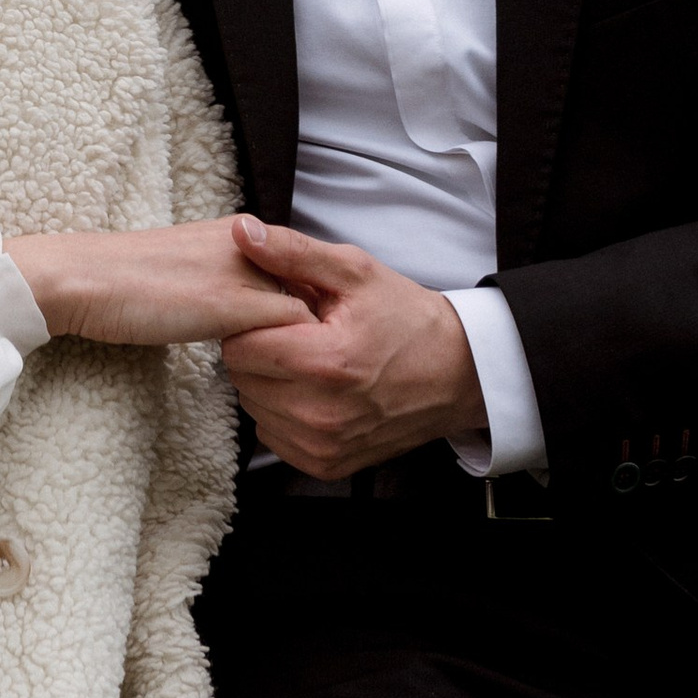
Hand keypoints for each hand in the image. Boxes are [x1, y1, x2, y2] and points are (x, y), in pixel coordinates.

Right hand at [4, 217, 323, 348]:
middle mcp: (250, 244)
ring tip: (313, 379)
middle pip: (314, 286)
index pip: (302, 266)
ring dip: (314, 346)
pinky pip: (290, 334)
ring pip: (309, 312)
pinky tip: (286, 382)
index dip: (313, 304)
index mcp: (240, 230)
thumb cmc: (126, 279)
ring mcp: (244, 273)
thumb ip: (228, 278)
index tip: (321, 337)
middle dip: (324, 325)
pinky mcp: (232, 306)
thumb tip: (251, 311)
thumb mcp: (190, 265)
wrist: (85, 278)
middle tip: (330, 363)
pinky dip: (296, 359)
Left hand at [220, 220, 485, 477]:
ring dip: (268, 382)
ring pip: (253, 405)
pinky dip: (282, 411)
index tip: (278, 312)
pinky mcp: (325, 465)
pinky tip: (312, 390)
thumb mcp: (355, 273)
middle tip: (295, 333)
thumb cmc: (405, 318)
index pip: (240, 346)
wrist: (457, 373)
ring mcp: (323, 445)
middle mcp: (321, 413)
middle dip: (259, 349)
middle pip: (242, 376)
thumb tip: (242, 232)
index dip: (252, 321)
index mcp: (326, 362)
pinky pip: (272, 434)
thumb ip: (293, 252)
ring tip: (307, 360)